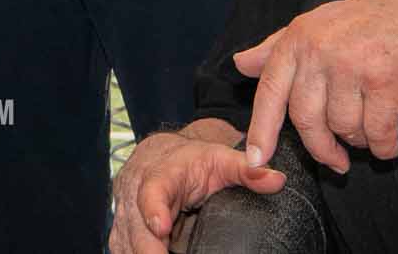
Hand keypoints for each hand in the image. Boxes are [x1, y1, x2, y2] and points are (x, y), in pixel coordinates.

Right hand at [109, 123, 285, 253]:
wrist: (159, 153)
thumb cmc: (191, 160)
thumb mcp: (220, 158)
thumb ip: (246, 170)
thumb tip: (276, 179)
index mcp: (160, 173)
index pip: (153, 189)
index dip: (153, 208)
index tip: (160, 226)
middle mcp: (135, 191)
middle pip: (135, 225)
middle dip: (147, 249)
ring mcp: (124, 212)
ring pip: (123, 241)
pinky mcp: (122, 228)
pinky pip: (121, 248)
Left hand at [232, 0, 397, 174]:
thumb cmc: (370, 19)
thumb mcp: (317, 24)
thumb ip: (276, 47)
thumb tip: (241, 64)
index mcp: (298, 38)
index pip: (270, 91)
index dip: (261, 130)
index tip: (257, 161)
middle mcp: (319, 51)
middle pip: (306, 120)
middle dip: (321, 149)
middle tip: (336, 161)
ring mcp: (351, 66)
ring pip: (343, 127)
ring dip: (358, 141)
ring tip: (370, 131)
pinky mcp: (385, 81)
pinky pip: (377, 132)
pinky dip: (384, 146)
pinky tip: (389, 143)